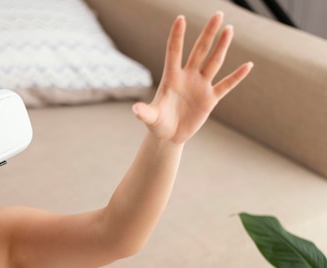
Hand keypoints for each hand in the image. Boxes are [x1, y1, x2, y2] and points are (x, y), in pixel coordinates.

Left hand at [132, 12, 252, 144]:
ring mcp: (200, 86)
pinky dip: (237, 76)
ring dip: (222, 46)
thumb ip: (145, 112)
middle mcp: (188, 77)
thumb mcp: (151, 118)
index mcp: (171, 77)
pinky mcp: (210, 99)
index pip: (174, 52)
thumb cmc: (157, 123)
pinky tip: (248, 65)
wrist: (169, 135)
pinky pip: (226, 85)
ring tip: (229, 29)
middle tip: (218, 14)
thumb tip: (135, 110)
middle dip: (208, 33)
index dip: (177, 36)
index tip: (181, 18)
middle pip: (199, 50)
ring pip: (213, 62)